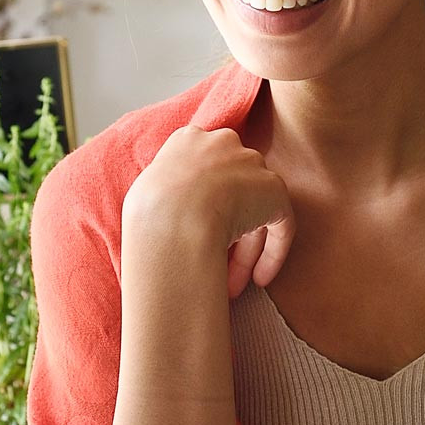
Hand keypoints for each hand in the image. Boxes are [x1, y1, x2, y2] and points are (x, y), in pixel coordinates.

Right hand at [125, 127, 295, 298]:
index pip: (205, 174)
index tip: (195, 235)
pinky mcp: (274, 189)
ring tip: (233, 285)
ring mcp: (251, 164)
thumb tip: (172, 221)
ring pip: (253, 211)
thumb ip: (167, 195)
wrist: (171, 214)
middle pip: (231, 193)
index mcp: (188, 140)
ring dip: (244, 252)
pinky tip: (257, 280)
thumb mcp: (145, 194)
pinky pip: (278, 225)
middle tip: (214, 266)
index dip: (203, 207)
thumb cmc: (149, 212)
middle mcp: (223, 144)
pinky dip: (271, 254)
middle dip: (225, 234)